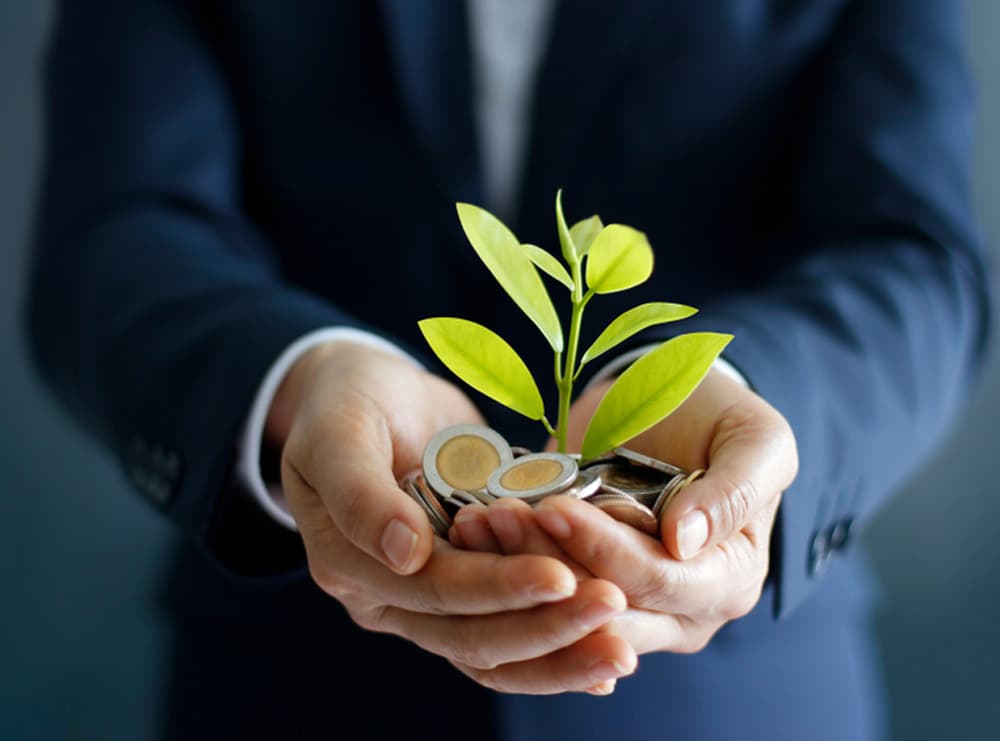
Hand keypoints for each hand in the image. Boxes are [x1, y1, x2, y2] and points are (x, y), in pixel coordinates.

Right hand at [271, 340, 635, 692]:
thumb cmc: (348, 403)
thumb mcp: (338, 432)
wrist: (369, 395)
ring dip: (558, 649)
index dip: (497, 589)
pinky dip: (554, 646)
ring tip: (622, 645)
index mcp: (349, 564)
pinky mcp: (465, 582)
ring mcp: (428, 596)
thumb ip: (360, 492)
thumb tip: (404, 555)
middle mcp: (388, 597)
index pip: (433, 592)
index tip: (562, 576)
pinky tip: (604, 663)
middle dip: (545, 627)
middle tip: (612, 604)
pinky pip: (509, 627)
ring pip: (495, 648)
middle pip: (471, 636)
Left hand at [453, 367, 796, 682]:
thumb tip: (687, 541)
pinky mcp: (580, 593)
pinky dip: (503, 570)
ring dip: (514, 571)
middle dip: (545, 563)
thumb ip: (738, 487)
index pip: (658, 582)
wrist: (669, 411)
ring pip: (561, 613)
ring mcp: (625, 609)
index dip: (602, 548)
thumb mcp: (755, 439)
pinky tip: (473, 535)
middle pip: (602, 608)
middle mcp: (679, 612)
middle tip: (497, 516)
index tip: (554, 506)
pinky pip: (539, 599)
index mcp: (728, 580)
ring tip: (477, 521)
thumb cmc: (719, 419)